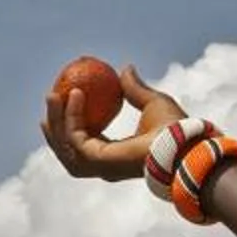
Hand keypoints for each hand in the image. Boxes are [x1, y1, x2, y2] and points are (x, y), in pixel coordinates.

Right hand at [41, 63, 184, 182]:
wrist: (184, 144)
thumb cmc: (175, 129)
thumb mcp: (152, 101)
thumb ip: (135, 88)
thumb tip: (126, 69)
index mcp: (115, 157)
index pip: (85, 142)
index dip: (71, 122)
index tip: (66, 99)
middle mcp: (103, 166)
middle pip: (67, 148)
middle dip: (54, 125)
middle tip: (52, 97)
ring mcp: (98, 167)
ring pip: (65, 144)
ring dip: (56, 119)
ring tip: (53, 94)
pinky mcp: (97, 161)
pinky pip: (76, 136)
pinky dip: (71, 116)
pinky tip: (75, 95)